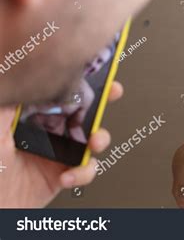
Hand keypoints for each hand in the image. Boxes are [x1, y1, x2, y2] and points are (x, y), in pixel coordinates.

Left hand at [0, 81, 122, 207]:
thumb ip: (11, 100)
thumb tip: (19, 71)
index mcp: (27, 116)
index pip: (57, 92)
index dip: (78, 80)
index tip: (94, 71)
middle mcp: (44, 132)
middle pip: (80, 111)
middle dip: (99, 102)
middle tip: (110, 95)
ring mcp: (55, 153)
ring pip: (90, 139)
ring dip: (99, 139)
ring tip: (93, 142)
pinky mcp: (61, 175)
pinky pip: (85, 170)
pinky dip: (83, 173)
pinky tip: (68, 174)